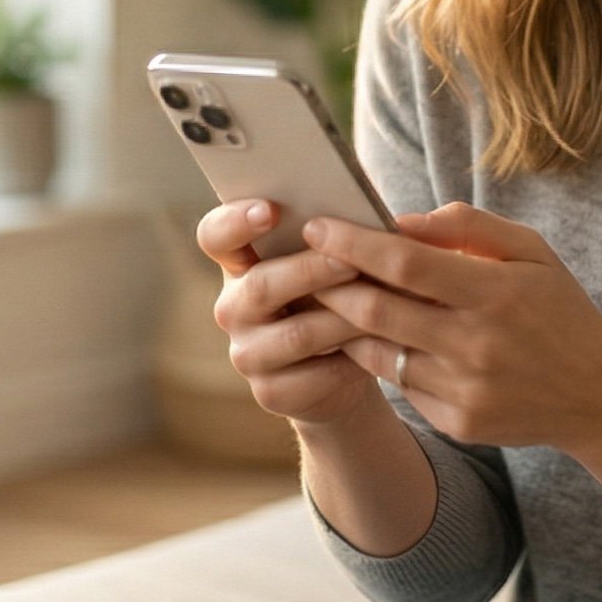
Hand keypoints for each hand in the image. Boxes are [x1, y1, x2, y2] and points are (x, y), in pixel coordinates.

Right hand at [197, 198, 381, 426]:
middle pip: (261, 286)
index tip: (271, 209)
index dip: (236, 221)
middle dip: (312, 271)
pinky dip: (354, 360)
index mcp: (240, 263)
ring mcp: (247, 353)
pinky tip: (381, 348)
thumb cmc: (336, 298)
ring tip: (386, 307)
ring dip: (344, 318)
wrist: (341, 370)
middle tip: (353, 261)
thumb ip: (332, 238)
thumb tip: (370, 220)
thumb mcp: (327, 264)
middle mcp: (233, 307)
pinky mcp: (270, 392)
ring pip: (296, 335)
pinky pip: (315, 376)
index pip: (215, 235)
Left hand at [304, 202, 601, 451]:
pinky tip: (369, 337)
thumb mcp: (530, 252)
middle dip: (327, 281)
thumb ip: (468, 227)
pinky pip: (400, 384)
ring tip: (324, 296)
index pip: (404, 264)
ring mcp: (466, 389)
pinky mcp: (458, 422)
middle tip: (301, 261)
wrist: (600, 395)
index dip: (352, 243)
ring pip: (377, 351)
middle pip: (375, 309)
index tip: (316, 226)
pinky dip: (379, 357)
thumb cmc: (557, 310)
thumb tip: (401, 220)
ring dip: (341, 322)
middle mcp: (477, 345)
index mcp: (495, 293)